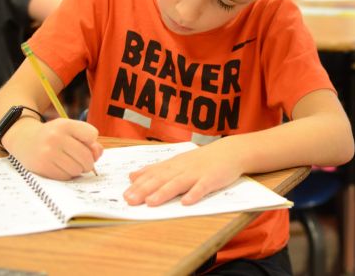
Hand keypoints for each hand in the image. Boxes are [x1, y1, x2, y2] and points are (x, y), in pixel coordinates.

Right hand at [8, 118, 102, 179]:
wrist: (25, 139)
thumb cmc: (54, 135)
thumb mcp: (70, 129)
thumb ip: (89, 140)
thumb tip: (97, 155)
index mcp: (65, 125)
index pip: (92, 134)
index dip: (91, 141)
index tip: (83, 141)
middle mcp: (55, 137)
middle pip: (86, 156)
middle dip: (88, 161)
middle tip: (82, 160)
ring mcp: (48, 153)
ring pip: (77, 169)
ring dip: (78, 169)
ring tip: (70, 162)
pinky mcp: (42, 167)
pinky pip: (66, 177)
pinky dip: (68, 174)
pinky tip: (61, 167)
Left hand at [123, 140, 244, 206]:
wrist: (229, 152)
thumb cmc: (202, 160)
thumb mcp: (177, 162)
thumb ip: (155, 169)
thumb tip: (132, 176)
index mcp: (173, 165)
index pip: (153, 174)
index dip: (139, 185)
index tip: (124, 195)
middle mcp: (182, 168)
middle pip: (162, 179)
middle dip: (145, 190)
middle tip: (131, 200)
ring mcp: (197, 173)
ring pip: (179, 183)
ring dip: (164, 192)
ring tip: (151, 202)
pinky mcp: (212, 179)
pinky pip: (202, 187)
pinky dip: (194, 194)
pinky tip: (186, 202)